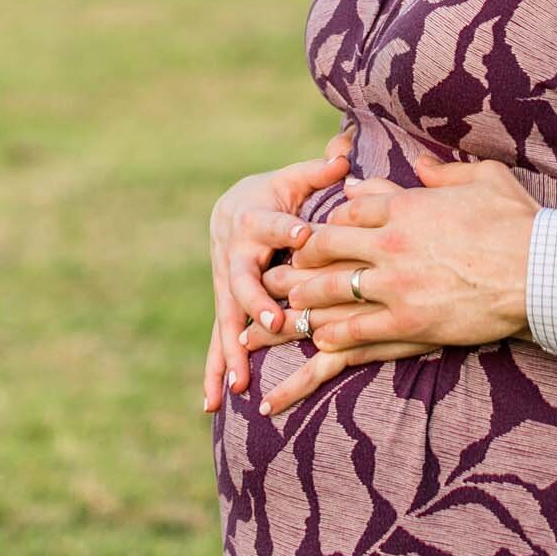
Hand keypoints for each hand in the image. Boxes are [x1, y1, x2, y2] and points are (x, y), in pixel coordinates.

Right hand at [203, 126, 352, 410]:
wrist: (232, 208)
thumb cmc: (277, 193)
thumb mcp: (294, 179)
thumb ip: (319, 171)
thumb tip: (343, 153)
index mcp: (254, 218)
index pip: (270, 223)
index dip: (285, 228)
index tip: (302, 234)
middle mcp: (235, 254)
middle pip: (241, 280)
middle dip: (256, 301)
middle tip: (273, 322)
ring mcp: (226, 284)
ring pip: (226, 319)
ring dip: (232, 351)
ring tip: (239, 382)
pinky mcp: (224, 306)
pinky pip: (218, 340)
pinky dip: (216, 370)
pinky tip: (213, 402)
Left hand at [244, 155, 537, 413]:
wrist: (540, 271)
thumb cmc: (518, 221)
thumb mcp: (484, 178)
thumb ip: (444, 171)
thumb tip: (419, 164)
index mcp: (406, 207)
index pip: (347, 212)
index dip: (324, 223)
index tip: (310, 233)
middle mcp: (389, 245)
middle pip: (325, 250)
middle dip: (300, 262)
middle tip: (279, 273)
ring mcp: (394, 287)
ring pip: (331, 293)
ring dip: (304, 302)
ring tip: (285, 311)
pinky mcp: (408, 324)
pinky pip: (355, 331)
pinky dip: (332, 336)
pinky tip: (319, 342)